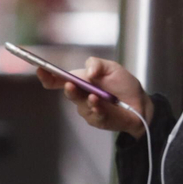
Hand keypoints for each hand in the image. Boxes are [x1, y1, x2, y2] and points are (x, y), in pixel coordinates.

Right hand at [36, 57, 151, 137]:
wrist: (141, 104)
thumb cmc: (124, 85)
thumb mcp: (112, 67)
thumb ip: (97, 64)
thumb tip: (88, 71)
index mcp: (81, 80)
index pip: (59, 79)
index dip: (48, 76)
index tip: (41, 69)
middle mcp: (81, 95)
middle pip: (68, 92)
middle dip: (68, 88)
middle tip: (70, 84)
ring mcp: (87, 109)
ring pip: (81, 104)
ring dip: (85, 99)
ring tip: (93, 95)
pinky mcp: (97, 119)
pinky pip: (94, 115)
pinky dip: (96, 108)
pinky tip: (99, 104)